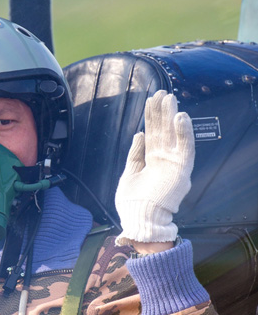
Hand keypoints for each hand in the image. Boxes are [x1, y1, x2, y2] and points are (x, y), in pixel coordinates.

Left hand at [115, 90, 194, 246]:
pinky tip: (180, 117)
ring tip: (169, 98)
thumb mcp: (129, 173)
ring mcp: (173, 165)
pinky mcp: (181, 171)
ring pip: (173, 136)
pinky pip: (185, 149)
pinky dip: (184, 133)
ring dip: (172, 117)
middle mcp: (164, 161)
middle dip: (162, 112)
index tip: (151, 100)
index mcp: (152, 161)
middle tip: (162, 92)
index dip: (152, 117)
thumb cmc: (133, 204)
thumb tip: (138, 133)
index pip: (153, 134)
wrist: (140, 222)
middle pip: (163, 131)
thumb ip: (135, 154)